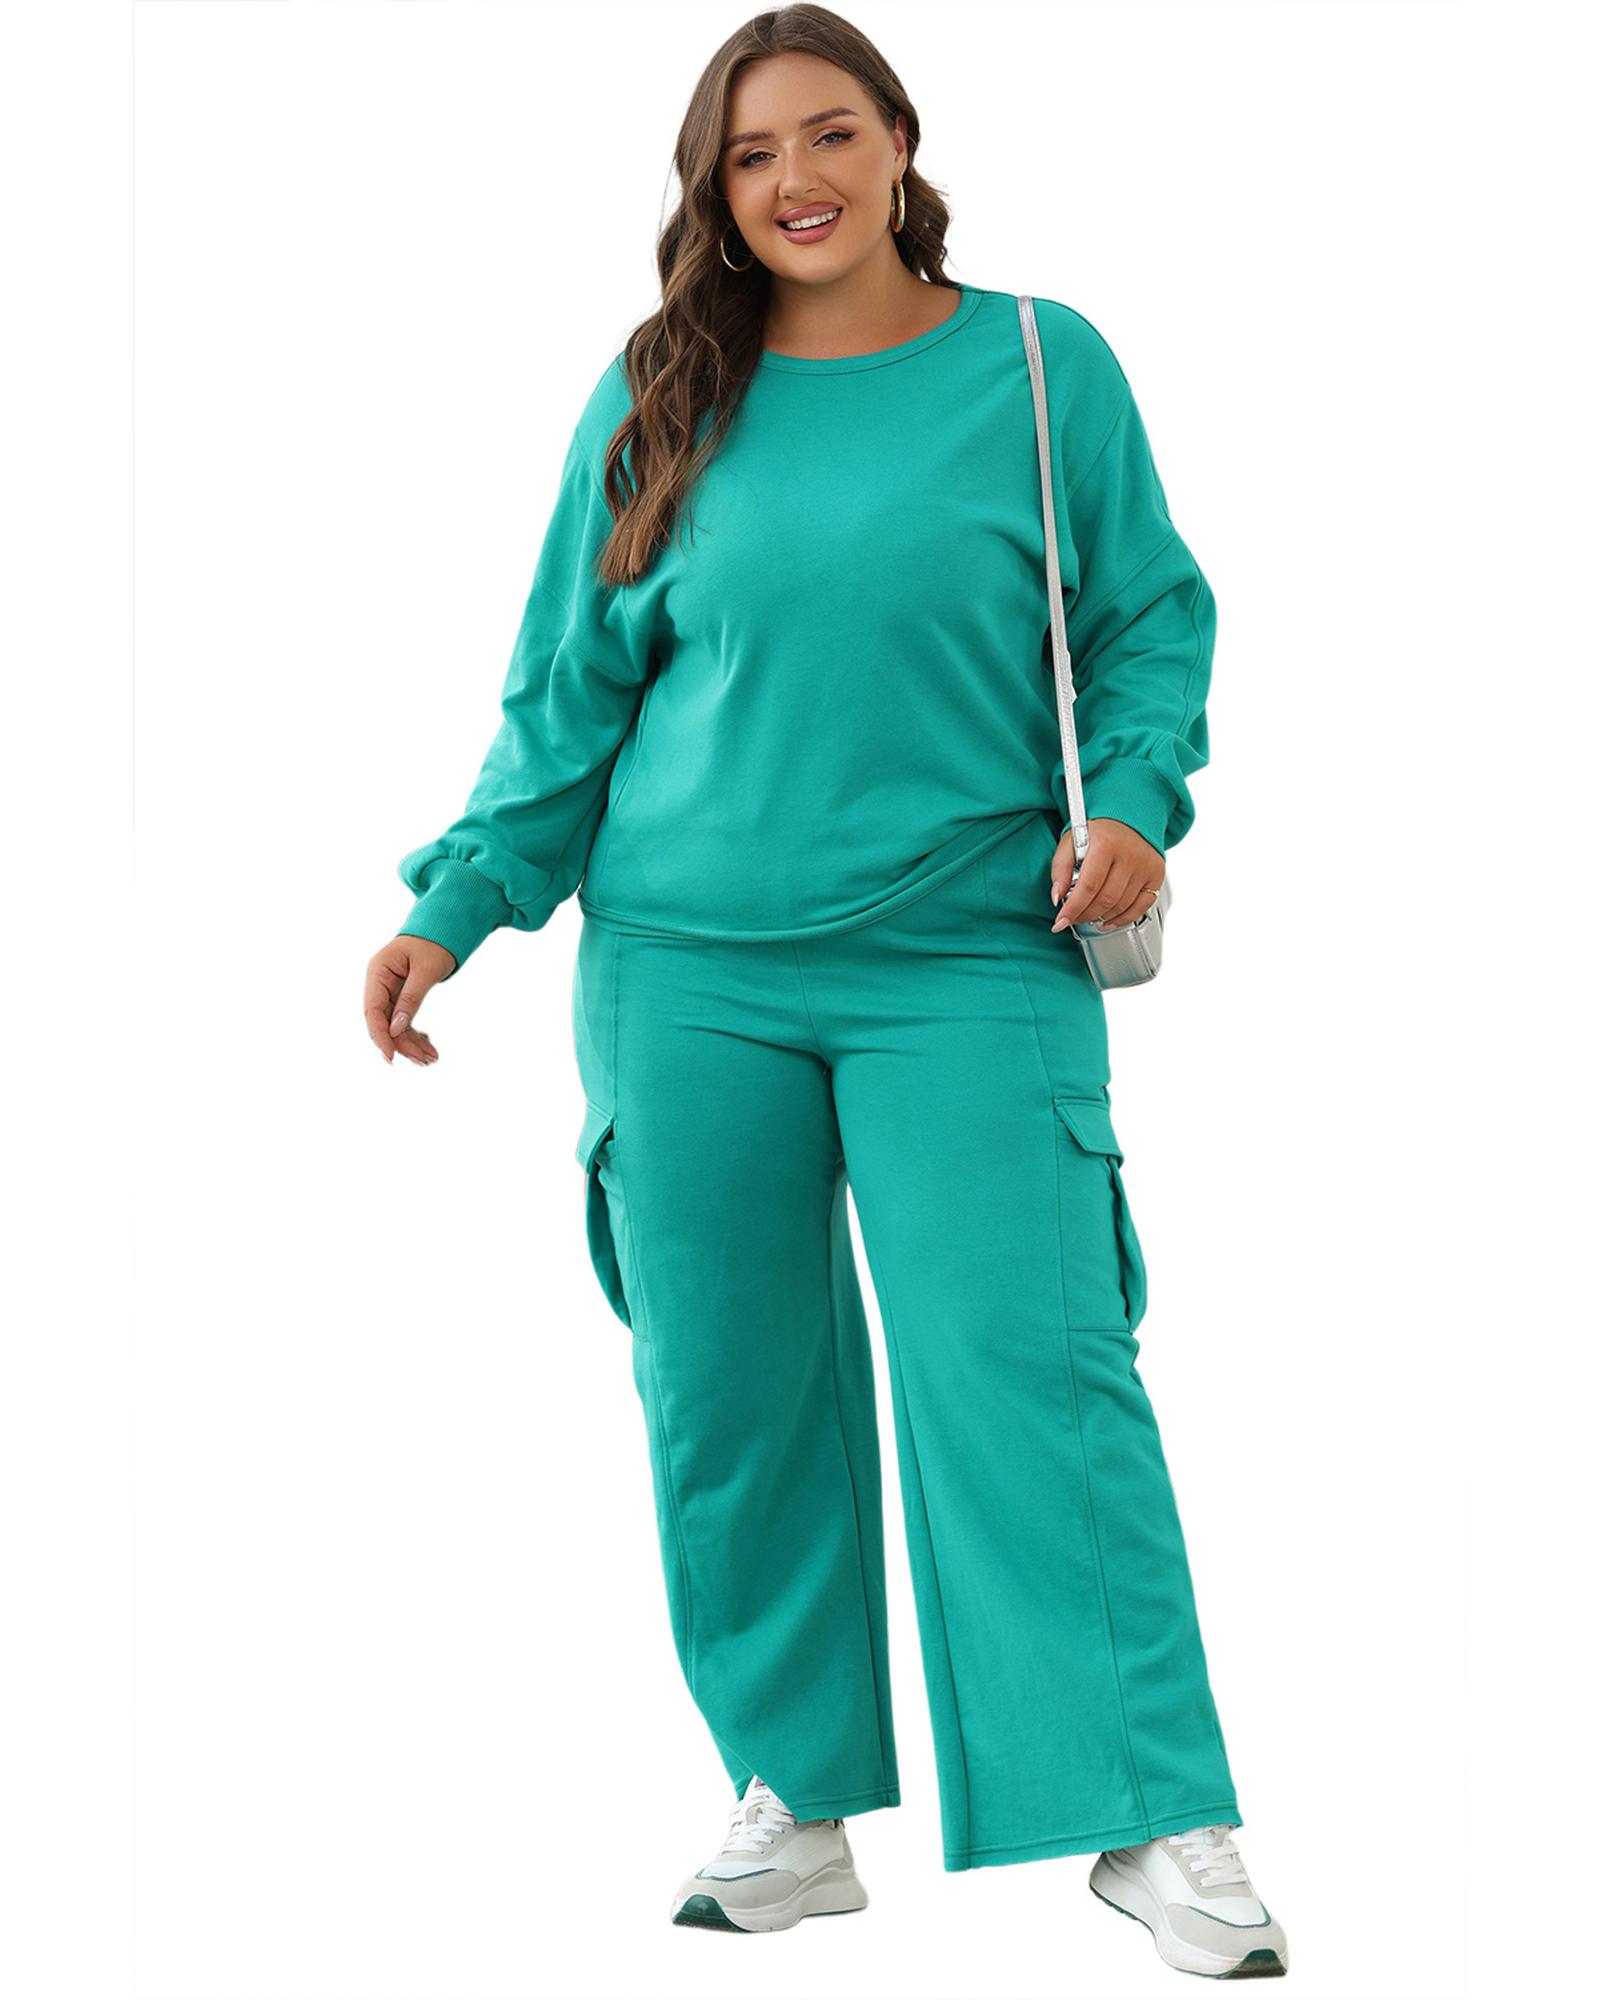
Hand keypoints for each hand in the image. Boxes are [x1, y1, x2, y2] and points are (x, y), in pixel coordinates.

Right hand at [364, 933, 455, 1064]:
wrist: (443, 928)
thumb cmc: (434, 943)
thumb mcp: (426, 970)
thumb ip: (411, 998)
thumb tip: (397, 1028)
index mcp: (378, 971)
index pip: (372, 1010)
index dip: (380, 1035)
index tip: (391, 1057)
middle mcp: (379, 982)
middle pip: (383, 1021)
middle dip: (402, 1043)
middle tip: (423, 1060)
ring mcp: (389, 990)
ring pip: (394, 1024)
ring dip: (410, 1042)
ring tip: (431, 1058)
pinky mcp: (400, 996)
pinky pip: (403, 1019)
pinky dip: (415, 1034)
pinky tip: (428, 1047)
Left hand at [1049, 819, 1164, 932]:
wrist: (1127, 819)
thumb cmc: (1099, 832)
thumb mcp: (1071, 842)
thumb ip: (1060, 869)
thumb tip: (1057, 897)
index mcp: (1107, 844)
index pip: (1089, 886)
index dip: (1073, 908)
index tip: (1061, 921)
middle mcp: (1130, 855)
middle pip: (1106, 899)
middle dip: (1084, 914)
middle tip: (1072, 918)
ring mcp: (1145, 867)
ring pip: (1121, 906)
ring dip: (1100, 917)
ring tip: (1087, 915)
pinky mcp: (1156, 876)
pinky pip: (1141, 907)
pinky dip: (1122, 919)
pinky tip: (1108, 921)